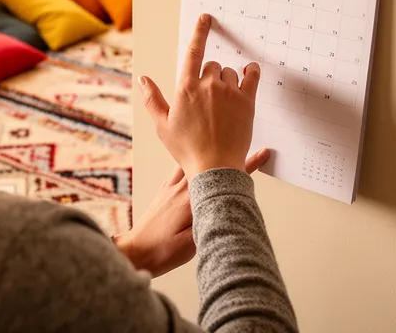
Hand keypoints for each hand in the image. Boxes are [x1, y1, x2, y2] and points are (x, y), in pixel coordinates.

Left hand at [115, 148, 270, 276]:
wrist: (134, 251)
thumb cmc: (161, 251)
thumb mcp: (191, 244)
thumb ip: (209, 223)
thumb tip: (227, 209)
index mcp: (191, 200)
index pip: (224, 178)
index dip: (246, 165)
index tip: (261, 154)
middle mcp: (181, 188)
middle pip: (211, 163)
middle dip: (230, 154)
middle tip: (246, 144)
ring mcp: (171, 186)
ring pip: (195, 160)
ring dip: (211, 154)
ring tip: (224, 148)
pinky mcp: (164, 190)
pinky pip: (181, 167)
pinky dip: (193, 160)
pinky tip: (197, 159)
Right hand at [140, 13, 260, 176]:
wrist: (214, 167)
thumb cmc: (186, 149)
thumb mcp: (162, 125)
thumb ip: (152, 98)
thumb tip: (142, 79)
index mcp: (186, 88)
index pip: (194, 51)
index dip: (200, 32)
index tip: (206, 19)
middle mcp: (208, 85)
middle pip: (212, 66)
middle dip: (210, 76)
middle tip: (209, 99)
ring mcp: (229, 92)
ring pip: (230, 73)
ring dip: (228, 80)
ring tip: (224, 103)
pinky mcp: (247, 102)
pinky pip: (252, 76)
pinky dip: (251, 72)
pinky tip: (249, 74)